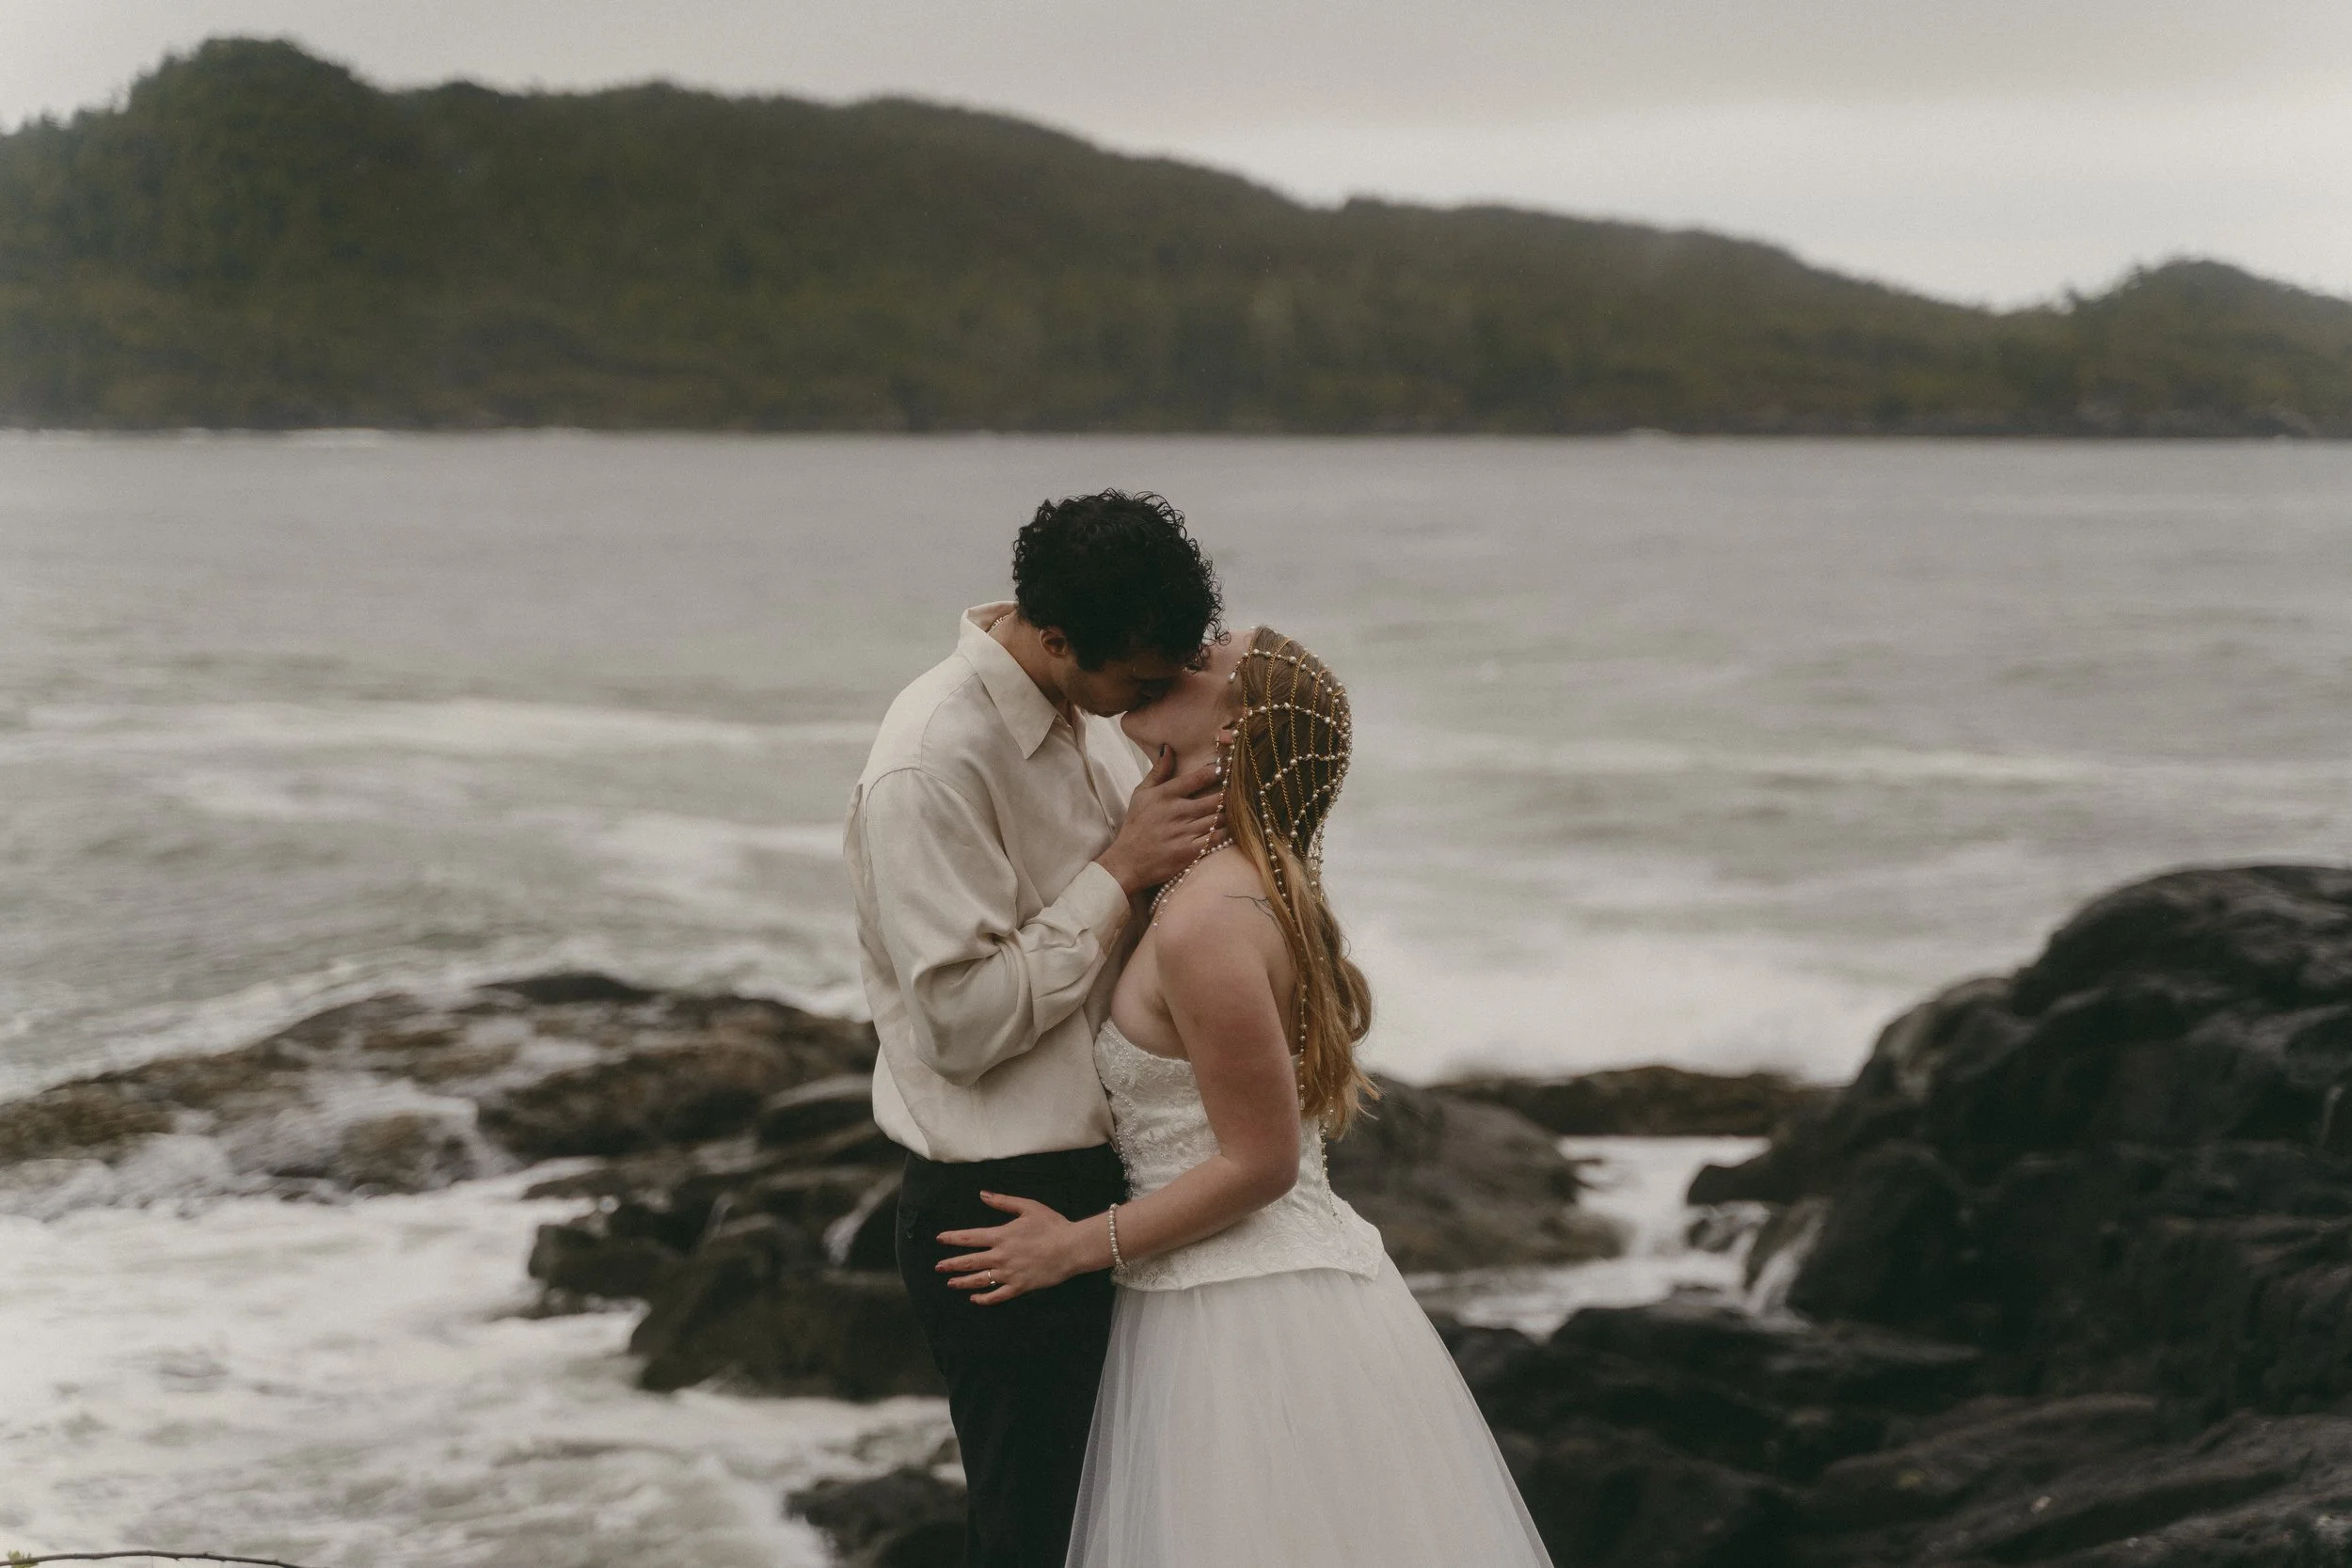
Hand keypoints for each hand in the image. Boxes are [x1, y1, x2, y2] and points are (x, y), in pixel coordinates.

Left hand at [935, 1192, 1101, 1304]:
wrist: (1070, 1248)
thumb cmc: (1051, 1225)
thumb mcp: (1028, 1207)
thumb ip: (1003, 1201)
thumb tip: (982, 1194)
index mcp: (1001, 1235)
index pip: (969, 1237)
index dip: (952, 1238)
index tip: (940, 1239)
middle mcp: (1000, 1256)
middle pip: (969, 1261)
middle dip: (951, 1264)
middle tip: (938, 1267)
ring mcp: (1009, 1273)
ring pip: (979, 1280)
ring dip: (962, 1282)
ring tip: (950, 1283)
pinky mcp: (1019, 1286)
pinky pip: (997, 1296)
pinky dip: (984, 1298)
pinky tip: (975, 1299)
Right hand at [1097, 745, 1223, 895]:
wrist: (1128, 861)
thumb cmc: (1136, 825)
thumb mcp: (1141, 794)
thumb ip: (1158, 771)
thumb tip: (1168, 747)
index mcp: (1166, 795)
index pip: (1198, 778)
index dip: (1217, 771)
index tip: (1227, 768)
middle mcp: (1178, 812)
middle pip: (1216, 798)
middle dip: (1228, 794)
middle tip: (1236, 791)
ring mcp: (1186, 832)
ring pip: (1220, 818)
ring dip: (1228, 814)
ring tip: (1232, 810)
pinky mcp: (1192, 852)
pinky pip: (1218, 838)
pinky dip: (1226, 832)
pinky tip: (1225, 828)